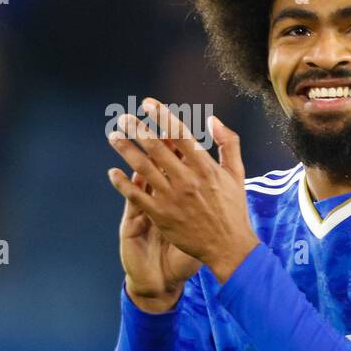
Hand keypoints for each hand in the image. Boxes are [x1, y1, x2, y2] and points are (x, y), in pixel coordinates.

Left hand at [107, 98, 259, 285]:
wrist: (229, 247)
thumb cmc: (234, 210)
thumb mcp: (238, 174)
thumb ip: (228, 144)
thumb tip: (213, 120)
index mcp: (206, 168)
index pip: (180, 135)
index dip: (162, 116)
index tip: (147, 103)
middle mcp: (187, 181)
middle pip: (157, 147)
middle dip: (137, 129)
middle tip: (122, 117)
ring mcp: (172, 198)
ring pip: (143, 168)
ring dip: (126, 150)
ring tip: (114, 136)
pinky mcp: (161, 216)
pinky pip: (136, 196)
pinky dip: (122, 183)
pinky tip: (112, 172)